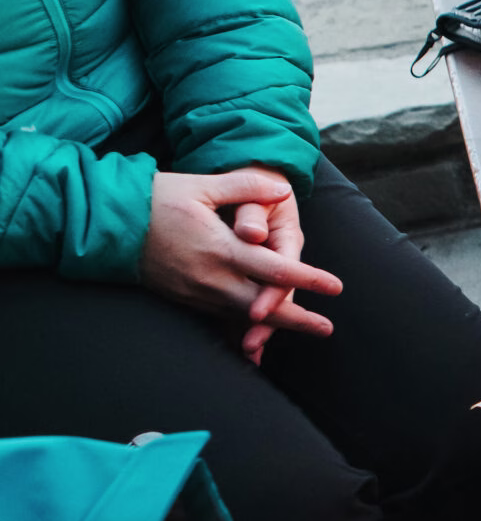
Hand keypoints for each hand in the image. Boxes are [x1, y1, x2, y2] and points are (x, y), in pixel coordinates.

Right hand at [139, 169, 339, 348]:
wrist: (105, 223)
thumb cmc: (155, 199)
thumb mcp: (202, 186)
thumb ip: (246, 186)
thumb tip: (283, 188)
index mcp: (221, 250)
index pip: (274, 270)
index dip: (308, 279)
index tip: (336, 287)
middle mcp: (210, 278)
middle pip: (262, 306)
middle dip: (296, 319)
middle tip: (327, 329)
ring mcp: (195, 292)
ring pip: (241, 315)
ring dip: (272, 325)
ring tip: (301, 330)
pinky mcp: (184, 298)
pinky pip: (220, 317)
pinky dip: (242, 325)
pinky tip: (258, 335)